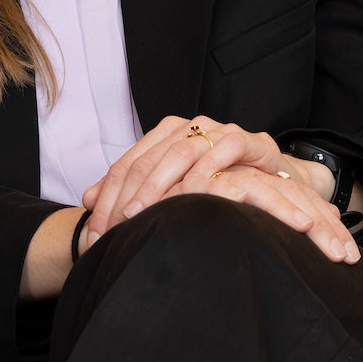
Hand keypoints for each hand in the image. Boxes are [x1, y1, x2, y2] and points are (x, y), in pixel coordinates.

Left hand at [82, 116, 358, 265]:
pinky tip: (192, 190)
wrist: (273, 184)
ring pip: (180, 153)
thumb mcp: (171, 191)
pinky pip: (225, 149)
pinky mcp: (251, 141)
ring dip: (158, 186)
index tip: (97, 232)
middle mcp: (189, 128)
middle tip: (114, 229)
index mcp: (164, 136)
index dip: (109, 199)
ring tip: (142, 214)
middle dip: (127, 198)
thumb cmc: (219, 188)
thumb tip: (88, 199)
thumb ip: (131, 190)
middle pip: (147, 161)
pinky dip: (207, 169)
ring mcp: (219, 132)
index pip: (126, 166)